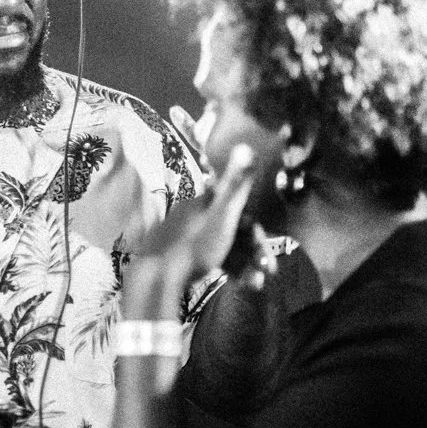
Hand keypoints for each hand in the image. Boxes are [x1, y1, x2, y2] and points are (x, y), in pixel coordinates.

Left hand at [126, 147, 263, 303]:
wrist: (157, 279)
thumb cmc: (195, 245)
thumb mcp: (221, 214)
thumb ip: (236, 183)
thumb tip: (246, 145)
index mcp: (204, 201)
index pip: (239, 206)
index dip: (256, 225)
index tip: (268, 243)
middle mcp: (194, 214)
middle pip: (233, 229)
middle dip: (254, 250)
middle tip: (267, 270)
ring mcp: (186, 236)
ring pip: (225, 247)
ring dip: (245, 264)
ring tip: (256, 283)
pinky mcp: (180, 256)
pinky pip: (211, 259)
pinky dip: (228, 268)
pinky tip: (239, 282)